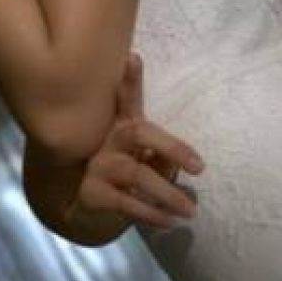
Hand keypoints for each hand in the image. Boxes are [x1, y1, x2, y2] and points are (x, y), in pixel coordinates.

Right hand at [65, 53, 204, 233]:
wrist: (82, 206)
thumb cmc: (121, 171)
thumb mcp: (140, 156)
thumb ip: (159, 154)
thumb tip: (177, 163)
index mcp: (120, 124)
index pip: (126, 97)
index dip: (130, 79)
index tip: (134, 58)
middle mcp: (106, 139)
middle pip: (138, 132)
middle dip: (170, 147)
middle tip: (198, 167)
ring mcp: (96, 166)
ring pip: (136, 174)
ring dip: (167, 194)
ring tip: (191, 210)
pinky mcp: (92, 193)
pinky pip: (127, 203)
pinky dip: (152, 214)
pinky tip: (169, 222)